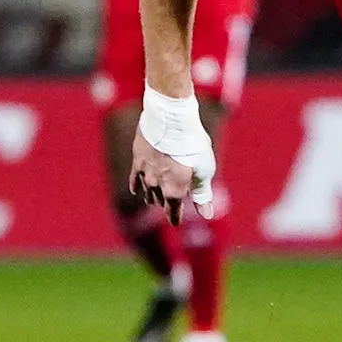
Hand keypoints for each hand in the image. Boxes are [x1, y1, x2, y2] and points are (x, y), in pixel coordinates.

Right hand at [131, 88, 216, 223]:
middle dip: (165, 204)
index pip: (172, 212)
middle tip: (170, 203)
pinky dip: (136, 186)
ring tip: (154, 198)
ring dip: (152, 196)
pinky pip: (134, 178)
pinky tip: (136, 190)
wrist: (170, 118)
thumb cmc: (192, 144)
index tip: (176, 223)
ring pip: (147, 191)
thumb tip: (207, 215)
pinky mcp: (137, 158)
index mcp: (174, 191)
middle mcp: (157, 185)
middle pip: (159, 201)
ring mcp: (145, 173)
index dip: (175, 219)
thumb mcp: (204, 170)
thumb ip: (203, 195)